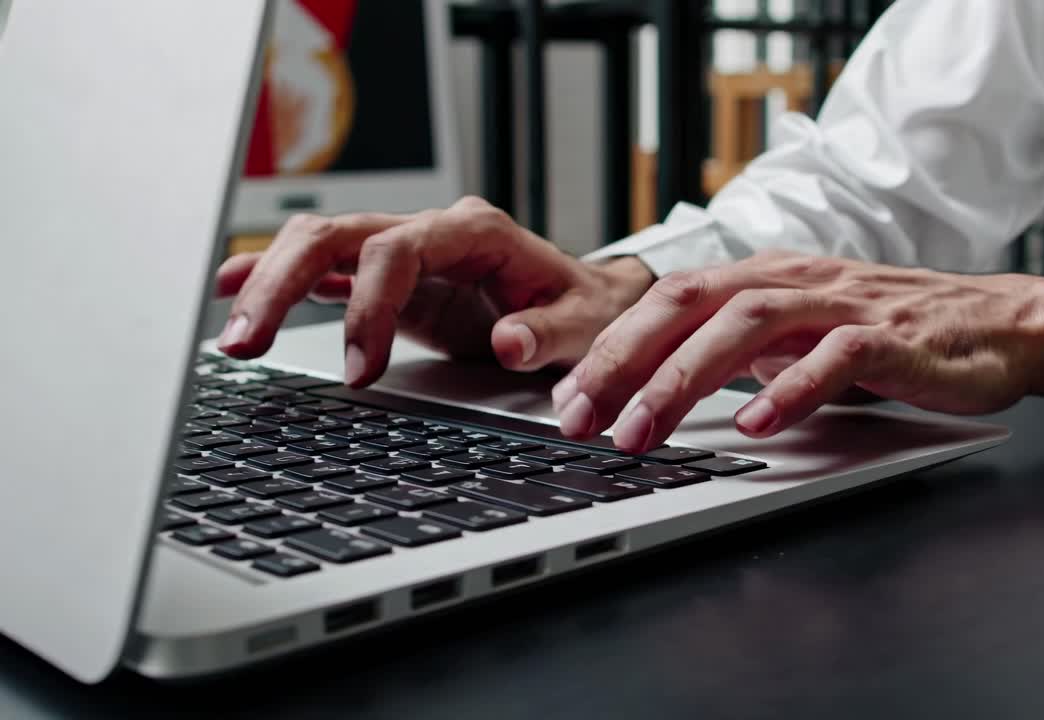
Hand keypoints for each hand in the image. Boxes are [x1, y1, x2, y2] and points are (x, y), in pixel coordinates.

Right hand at [214, 196, 654, 385]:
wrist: (589, 300)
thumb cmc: (586, 308)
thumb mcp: (586, 325)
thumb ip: (550, 334)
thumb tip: (509, 342)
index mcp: (474, 232)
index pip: (398, 248)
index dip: (368, 305)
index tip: (356, 369)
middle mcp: (431, 233)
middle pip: (338, 234)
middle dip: (283, 282)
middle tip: (245, 341)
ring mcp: (405, 252)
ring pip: (319, 245)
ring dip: (269, 283)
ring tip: (232, 335)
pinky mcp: (391, 280)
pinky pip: (327, 271)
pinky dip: (281, 282)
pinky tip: (235, 297)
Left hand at [553, 250, 1043, 452]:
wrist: (1003, 324)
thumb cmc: (896, 334)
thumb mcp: (802, 335)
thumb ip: (742, 351)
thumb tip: (665, 384)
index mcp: (766, 278)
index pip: (668, 301)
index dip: (609, 347)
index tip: (563, 399)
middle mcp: (795, 280)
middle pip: (689, 305)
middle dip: (622, 361)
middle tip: (577, 418)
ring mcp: (843, 304)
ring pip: (746, 325)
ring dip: (683, 380)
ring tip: (642, 432)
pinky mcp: (893, 337)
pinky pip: (834, 357)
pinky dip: (789, 389)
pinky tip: (756, 425)